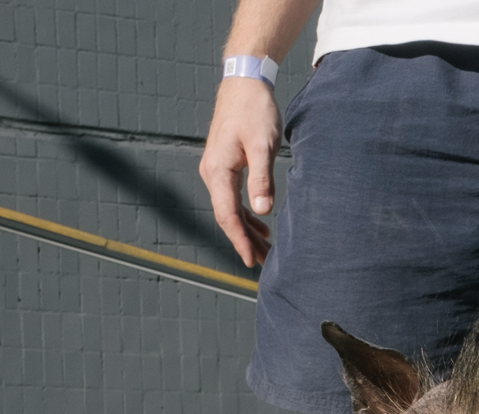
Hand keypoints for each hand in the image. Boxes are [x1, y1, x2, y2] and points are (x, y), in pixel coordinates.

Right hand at [200, 75, 279, 266]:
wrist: (243, 84)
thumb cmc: (255, 112)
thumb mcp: (262, 146)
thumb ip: (262, 179)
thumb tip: (263, 212)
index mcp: (217, 171)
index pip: (227, 215)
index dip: (239, 240)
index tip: (251, 261)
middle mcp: (211, 173)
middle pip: (227, 216)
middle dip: (245, 241)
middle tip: (265, 264)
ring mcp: (216, 169)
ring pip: (230, 208)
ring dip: (247, 230)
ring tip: (266, 250)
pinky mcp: (225, 165)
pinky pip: (232, 197)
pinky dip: (246, 214)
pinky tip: (261, 225)